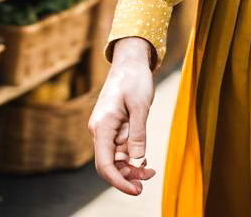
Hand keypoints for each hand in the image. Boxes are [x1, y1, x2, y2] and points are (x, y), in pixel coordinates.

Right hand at [88, 37, 156, 195]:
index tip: (135, 190)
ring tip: (150, 171)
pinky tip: (144, 159)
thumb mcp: (141, 105)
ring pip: (115, 156)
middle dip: (127, 175)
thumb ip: (138, 132)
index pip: (105, 164)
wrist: (130, 60)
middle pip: (110, 163)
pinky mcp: (112, 124)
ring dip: (131, 166)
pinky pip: (119, 146)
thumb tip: (138, 159)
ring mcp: (105, 127)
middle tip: (148, 180)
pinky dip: (131, 153)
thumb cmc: (135, 79)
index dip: (119, 181)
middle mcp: (100, 130)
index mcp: (103, 126)